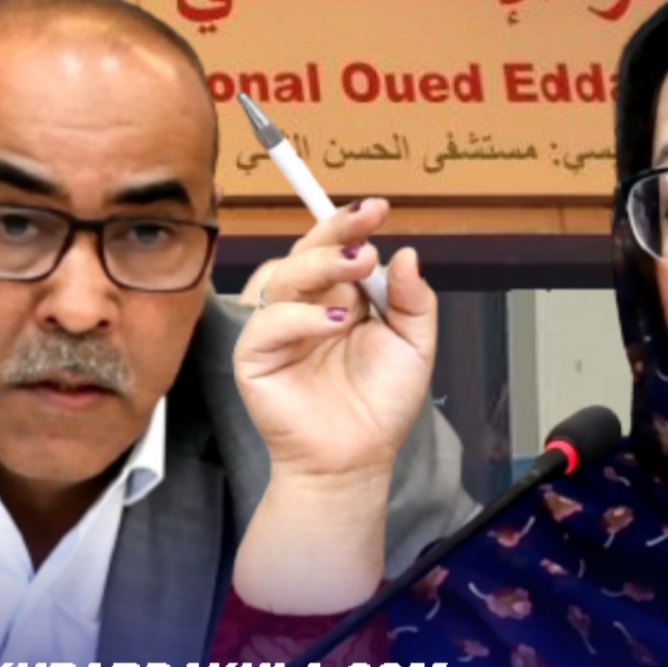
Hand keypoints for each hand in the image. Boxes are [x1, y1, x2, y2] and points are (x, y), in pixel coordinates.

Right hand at [231, 198, 435, 612]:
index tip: (377, 207)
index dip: (349, 224)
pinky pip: (266, 324)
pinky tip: (334, 323)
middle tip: (366, 231)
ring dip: (318, 265)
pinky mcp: (253, 358)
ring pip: (280, 276)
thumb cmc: (379, 405)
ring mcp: (275, 330)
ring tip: (357, 266)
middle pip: (304, 253)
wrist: (357, 459)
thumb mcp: (414, 345)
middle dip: (334, 233)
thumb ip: (412, 301)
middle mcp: (303, 306)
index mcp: (338, 297)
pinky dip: (300, 318)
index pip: (335, 247)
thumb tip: (406, 254)